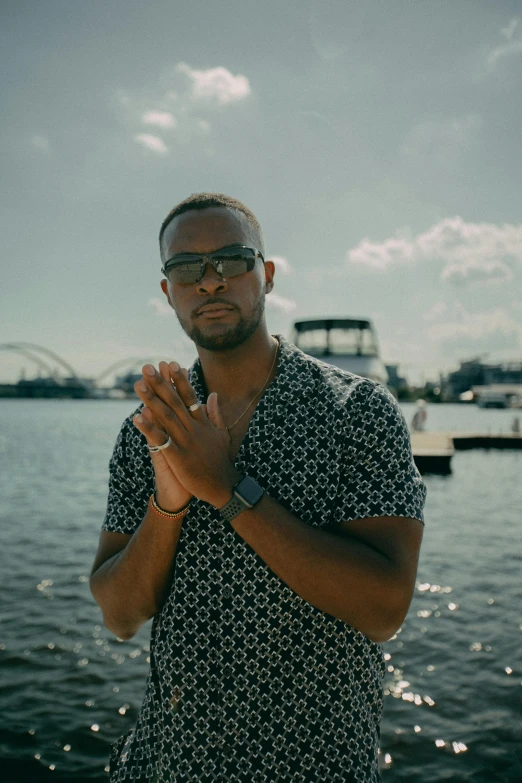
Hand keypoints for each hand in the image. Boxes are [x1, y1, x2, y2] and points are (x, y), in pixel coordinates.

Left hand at [133, 362, 238, 507]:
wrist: (223, 487)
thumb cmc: (221, 461)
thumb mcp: (222, 434)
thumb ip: (216, 414)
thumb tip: (213, 394)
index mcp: (203, 423)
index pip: (190, 396)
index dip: (180, 380)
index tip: (171, 363)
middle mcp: (194, 428)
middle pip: (174, 402)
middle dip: (160, 383)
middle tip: (147, 367)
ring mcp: (186, 442)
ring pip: (166, 417)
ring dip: (151, 400)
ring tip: (138, 385)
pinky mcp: (178, 457)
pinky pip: (161, 440)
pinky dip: (149, 428)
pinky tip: (136, 418)